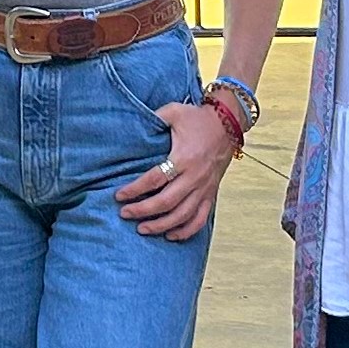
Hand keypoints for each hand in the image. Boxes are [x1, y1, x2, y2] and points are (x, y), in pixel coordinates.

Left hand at [116, 96, 233, 241]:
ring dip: (162, 225)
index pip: (155, 179)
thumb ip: (153, 118)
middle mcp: (195, 177)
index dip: (135, 189)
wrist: (229, 122)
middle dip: (143, 211)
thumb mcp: (173, 112)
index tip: (119, 195)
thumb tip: (130, 123)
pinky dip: (186, 231)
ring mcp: (205, 188)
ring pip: (183, 215)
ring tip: (142, 229)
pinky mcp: (211, 193)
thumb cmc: (198, 117)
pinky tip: (171, 236)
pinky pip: (200, 218)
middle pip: (167, 202)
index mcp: (184, 158)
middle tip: (125, 214)